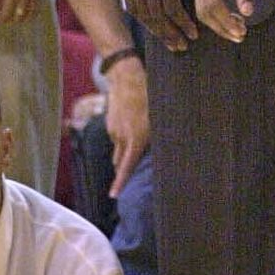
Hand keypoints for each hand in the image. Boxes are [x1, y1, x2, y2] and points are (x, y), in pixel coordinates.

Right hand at [103, 54, 147, 195]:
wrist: (126, 78)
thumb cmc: (149, 97)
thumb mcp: (159, 118)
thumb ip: (156, 138)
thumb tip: (164, 152)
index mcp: (136, 139)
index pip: (126, 167)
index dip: (120, 183)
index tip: (114, 196)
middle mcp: (123, 138)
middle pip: (120, 162)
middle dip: (125, 169)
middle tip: (130, 174)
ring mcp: (114, 131)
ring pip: (120, 148)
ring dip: (127, 149)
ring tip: (138, 138)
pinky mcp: (110, 124)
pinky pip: (117, 136)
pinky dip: (124, 136)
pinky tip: (133, 124)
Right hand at [117, 0, 198, 52]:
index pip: (173, 8)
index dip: (183, 24)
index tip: (194, 34)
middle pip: (158, 17)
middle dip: (172, 34)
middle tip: (183, 46)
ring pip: (145, 16)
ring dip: (159, 32)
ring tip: (171, 44)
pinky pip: (134, 9)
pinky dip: (145, 22)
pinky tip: (154, 29)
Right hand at [194, 0, 260, 41]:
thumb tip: (247, 12)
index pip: (213, 5)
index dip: (226, 22)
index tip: (241, 31)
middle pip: (203, 11)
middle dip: (221, 27)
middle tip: (240, 36)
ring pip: (201, 9)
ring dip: (217, 23)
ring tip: (237, 31)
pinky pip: (202, 2)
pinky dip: (214, 15)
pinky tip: (229, 19)